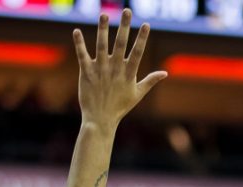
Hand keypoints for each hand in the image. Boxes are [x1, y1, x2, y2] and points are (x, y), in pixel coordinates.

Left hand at [73, 9, 166, 128]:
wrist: (100, 119)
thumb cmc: (120, 107)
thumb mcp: (138, 94)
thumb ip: (150, 81)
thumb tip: (165, 73)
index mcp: (128, 74)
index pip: (137, 52)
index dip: (141, 38)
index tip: (145, 24)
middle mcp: (115, 69)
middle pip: (120, 44)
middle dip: (124, 27)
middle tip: (127, 10)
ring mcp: (100, 70)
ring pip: (101, 46)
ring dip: (102, 30)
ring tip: (104, 14)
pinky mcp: (86, 73)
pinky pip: (82, 56)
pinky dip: (79, 44)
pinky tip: (76, 31)